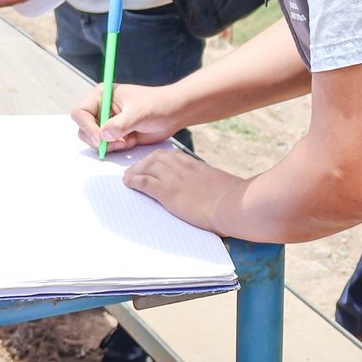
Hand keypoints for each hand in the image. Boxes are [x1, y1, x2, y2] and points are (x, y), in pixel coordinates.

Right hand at [71, 82, 188, 153]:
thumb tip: (103, 136)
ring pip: (94, 141)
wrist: (174, 113)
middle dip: (98, 140)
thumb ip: (119, 125)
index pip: (80, 112)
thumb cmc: (157, 105)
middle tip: (116, 143)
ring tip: (126, 141)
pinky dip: (117, 148)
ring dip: (108, 145)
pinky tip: (131, 141)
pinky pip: (107, 147)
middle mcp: (101, 108)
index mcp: (101, 95)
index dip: (86, 127)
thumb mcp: (138, 113)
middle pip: (83, 129)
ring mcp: (108, 122)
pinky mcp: (116, 135)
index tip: (99, 139)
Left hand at [124, 150, 244, 234]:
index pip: (170, 157)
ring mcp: (173, 177)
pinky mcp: (167, 191)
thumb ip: (209, 184)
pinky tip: (128, 183)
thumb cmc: (233, 199)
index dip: (158, 160)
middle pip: (155, 158)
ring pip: (146, 168)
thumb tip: (209, 191)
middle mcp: (182, 166)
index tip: (151, 164)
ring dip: (135, 171)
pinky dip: (134, 181)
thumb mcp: (219, 185)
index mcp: (194, 164)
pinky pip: (144, 182)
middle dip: (142, 163)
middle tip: (135, 170)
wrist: (234, 204)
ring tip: (128, 177)